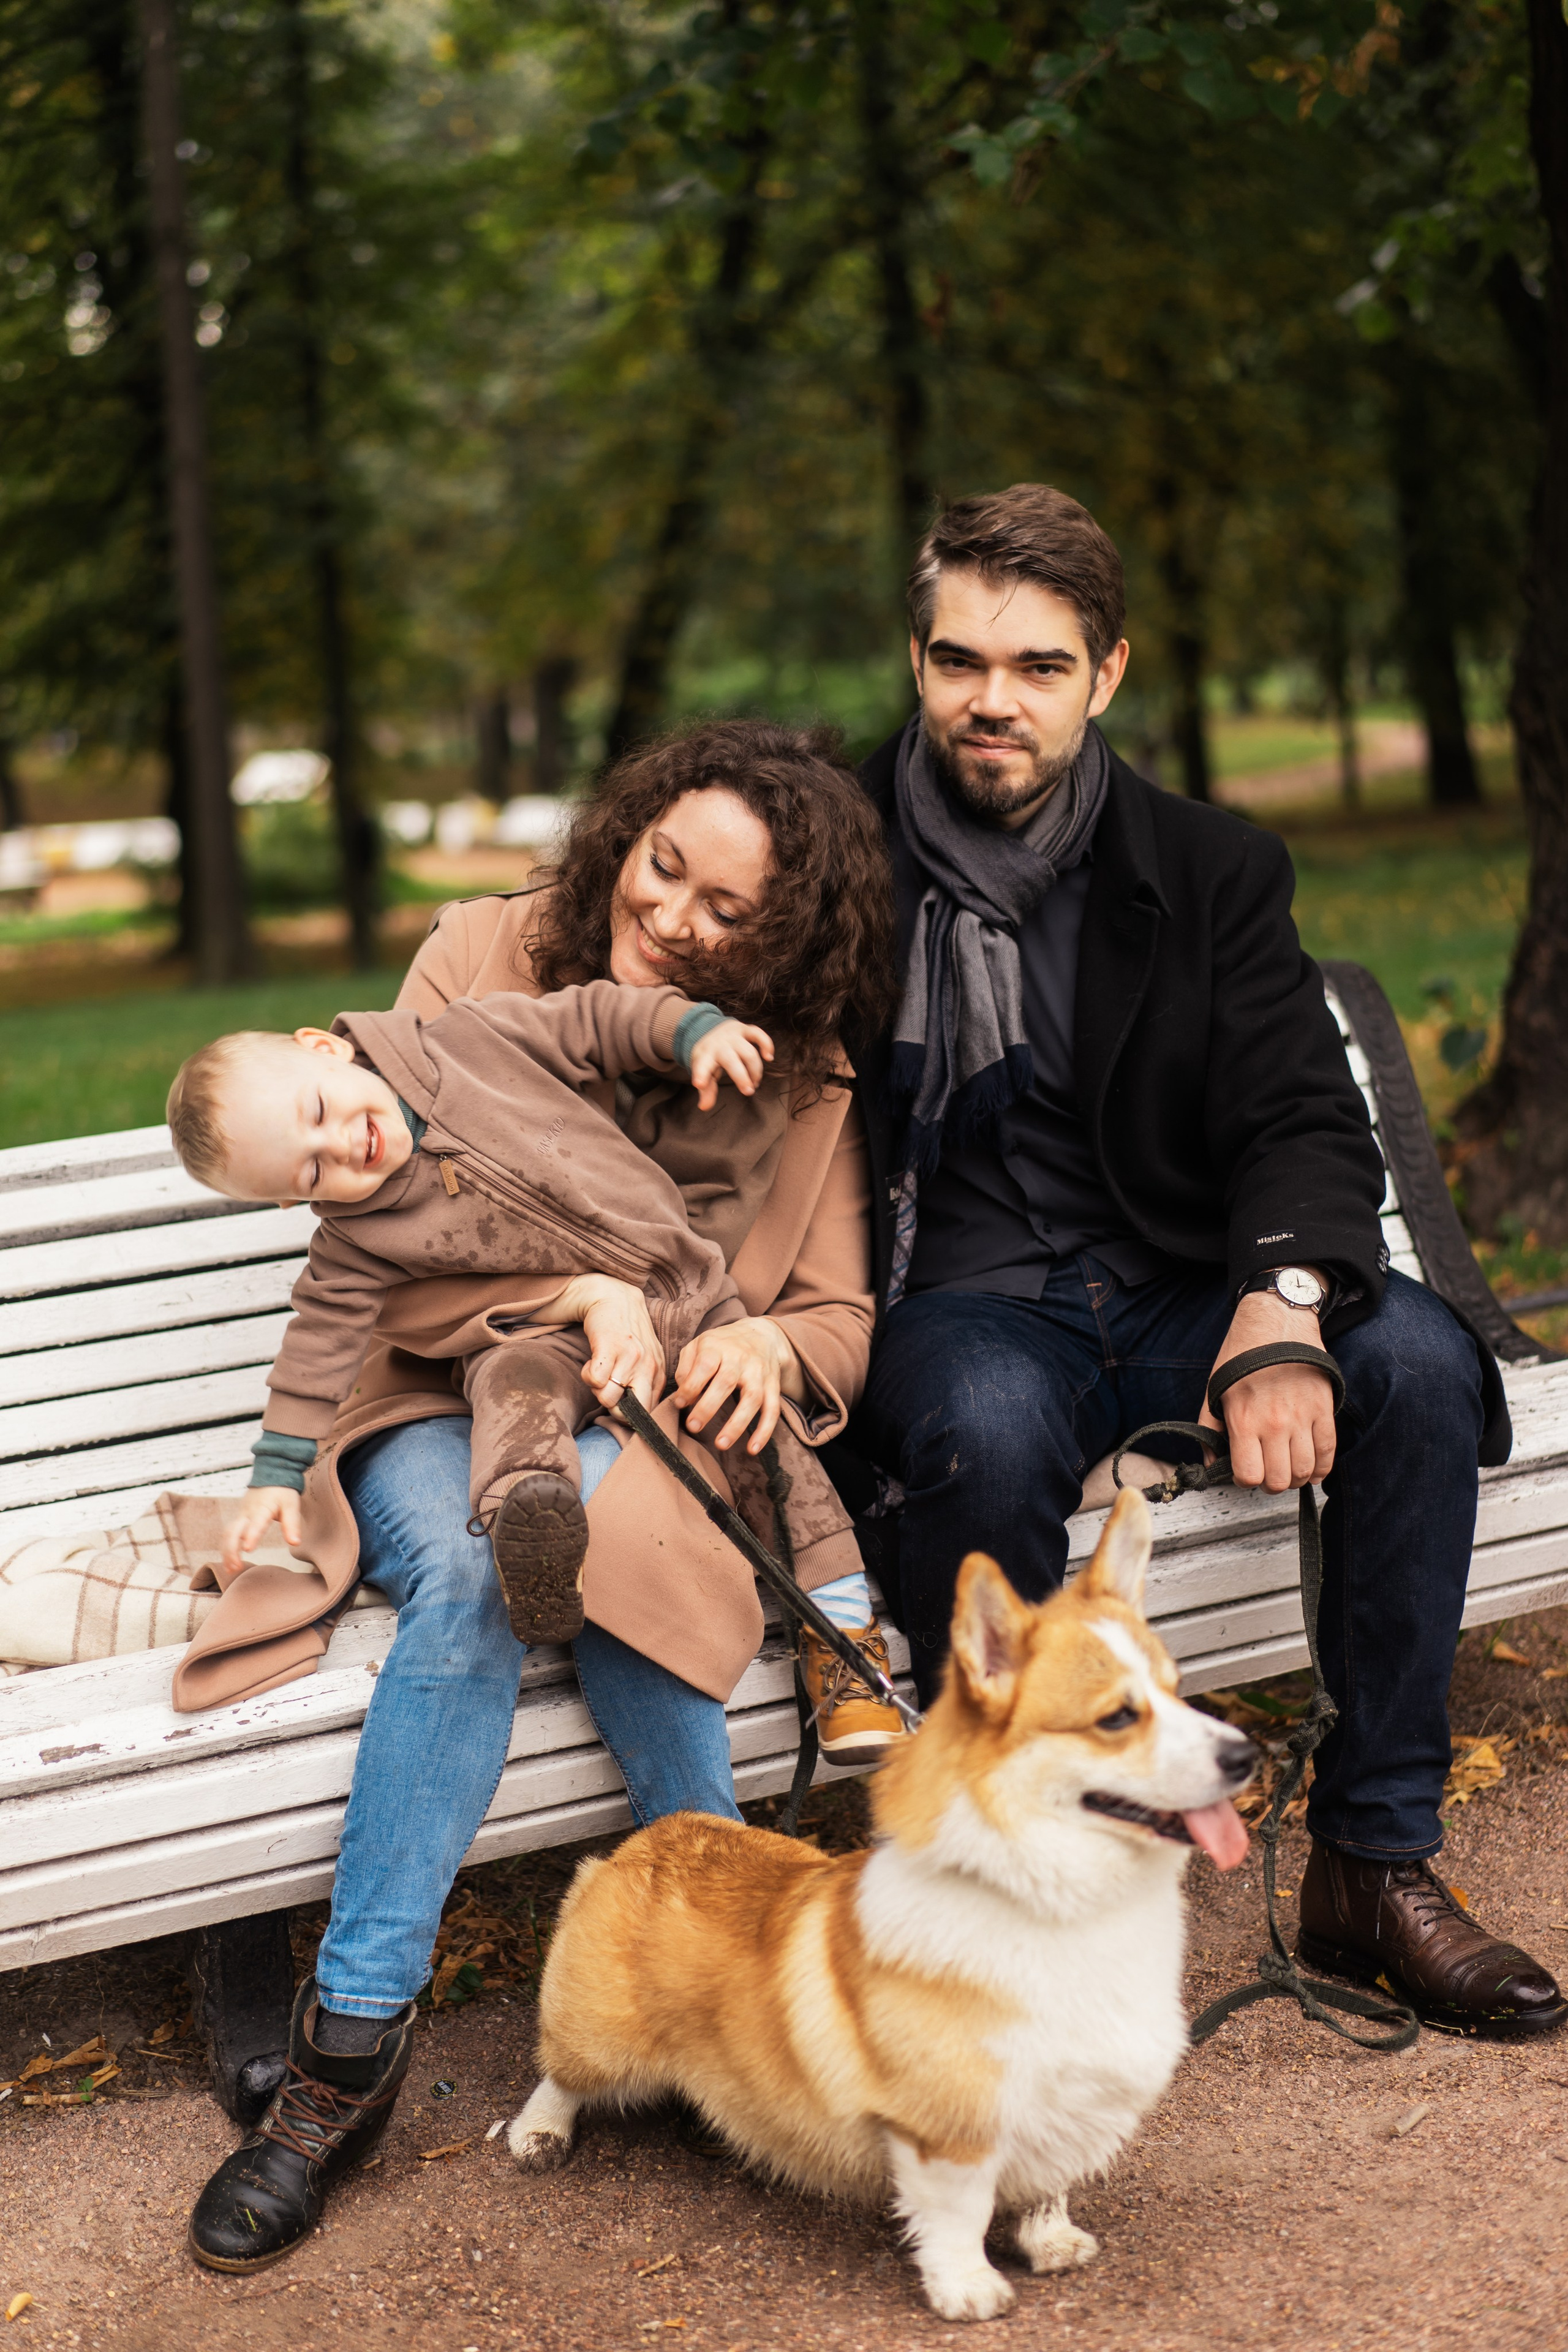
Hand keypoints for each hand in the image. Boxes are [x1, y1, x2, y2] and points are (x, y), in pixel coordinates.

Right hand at [223, 1485, 300, 1575]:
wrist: (271, 1473)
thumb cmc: (283, 1491)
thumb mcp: (291, 1505)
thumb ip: (292, 1524)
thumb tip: (295, 1543)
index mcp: (262, 1508)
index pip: (255, 1523)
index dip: (251, 1536)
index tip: (247, 1549)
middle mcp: (247, 1512)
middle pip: (233, 1531)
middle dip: (232, 1550)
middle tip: (237, 1567)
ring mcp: (240, 1515)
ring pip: (227, 1534)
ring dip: (227, 1552)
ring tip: (231, 1570)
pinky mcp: (238, 1517)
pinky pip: (228, 1533)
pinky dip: (227, 1547)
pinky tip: (230, 1561)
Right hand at [539, 1273, 665, 1411]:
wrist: (615, 1298)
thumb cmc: (628, 1335)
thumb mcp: (647, 1360)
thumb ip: (645, 1386)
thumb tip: (635, 1419)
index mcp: (659, 1374)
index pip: (647, 1414)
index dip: (628, 1416)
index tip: (619, 1403)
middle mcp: (648, 1367)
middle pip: (628, 1412)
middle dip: (613, 1410)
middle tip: (608, 1390)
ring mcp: (630, 1356)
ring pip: (606, 1397)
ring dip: (596, 1389)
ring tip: (600, 1372)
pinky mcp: (609, 1347)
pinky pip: (594, 1379)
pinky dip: (587, 1376)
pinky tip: (593, 1363)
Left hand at [670, 1316, 805, 1453]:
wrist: (761, 1335)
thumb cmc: (721, 1346)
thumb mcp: (698, 1345)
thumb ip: (685, 1368)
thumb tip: (682, 1397)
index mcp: (717, 1347)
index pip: (704, 1366)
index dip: (691, 1386)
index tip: (679, 1404)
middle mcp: (740, 1359)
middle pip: (727, 1382)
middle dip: (708, 1407)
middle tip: (693, 1427)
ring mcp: (759, 1373)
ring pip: (752, 1399)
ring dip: (737, 1424)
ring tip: (721, 1445)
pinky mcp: (773, 1386)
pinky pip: (773, 1410)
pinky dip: (764, 1431)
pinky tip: (752, 1449)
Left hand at [686, 1018, 773, 1112]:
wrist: (706, 1028)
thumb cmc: (707, 1055)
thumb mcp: (703, 1071)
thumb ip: (706, 1090)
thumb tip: (704, 1107)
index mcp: (705, 1056)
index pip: (701, 1066)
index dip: (701, 1075)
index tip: (700, 1084)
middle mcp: (719, 1045)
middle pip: (732, 1061)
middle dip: (741, 1077)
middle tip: (748, 1092)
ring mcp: (733, 1036)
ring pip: (749, 1052)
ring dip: (755, 1070)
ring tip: (755, 1083)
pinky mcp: (745, 1029)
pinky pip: (758, 1034)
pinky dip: (767, 1045)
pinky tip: (768, 1057)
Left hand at [1198, 1289, 1336, 1493]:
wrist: (1278, 1321)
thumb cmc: (1243, 1355)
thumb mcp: (1214, 1390)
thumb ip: (1209, 1430)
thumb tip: (1210, 1464)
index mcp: (1244, 1421)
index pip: (1249, 1476)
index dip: (1245, 1480)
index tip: (1246, 1471)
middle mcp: (1275, 1424)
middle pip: (1278, 1480)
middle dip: (1270, 1483)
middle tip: (1267, 1471)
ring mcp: (1303, 1418)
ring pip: (1305, 1472)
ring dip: (1295, 1478)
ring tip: (1287, 1468)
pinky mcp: (1325, 1411)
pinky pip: (1329, 1454)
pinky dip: (1321, 1469)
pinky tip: (1312, 1468)